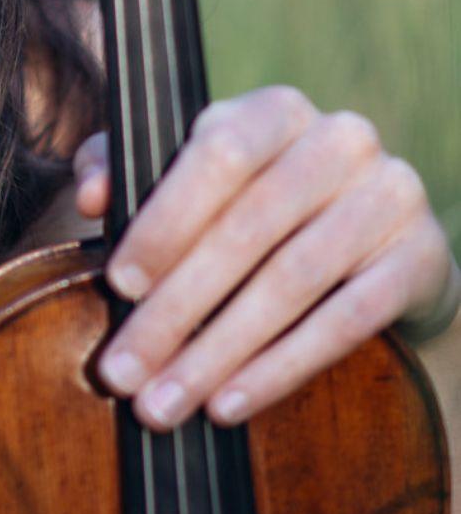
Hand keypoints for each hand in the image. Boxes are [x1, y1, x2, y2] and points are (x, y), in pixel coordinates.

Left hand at [73, 86, 458, 430]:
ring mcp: (389, 196)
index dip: (165, 220)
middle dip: (176, 309)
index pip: (218, 154)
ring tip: (164, 402)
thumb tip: (92, 195)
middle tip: (124, 371)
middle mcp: (339, 140)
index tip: (118, 283)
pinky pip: (347, 321)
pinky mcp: (420, 256)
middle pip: (248, 231)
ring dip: (218, 351)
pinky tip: (228, 402)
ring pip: (292, 282)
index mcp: (274, 110)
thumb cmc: (257, 201)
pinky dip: (280, 367)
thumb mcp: (194, 173)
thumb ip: (130, 168)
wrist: (377, 237)